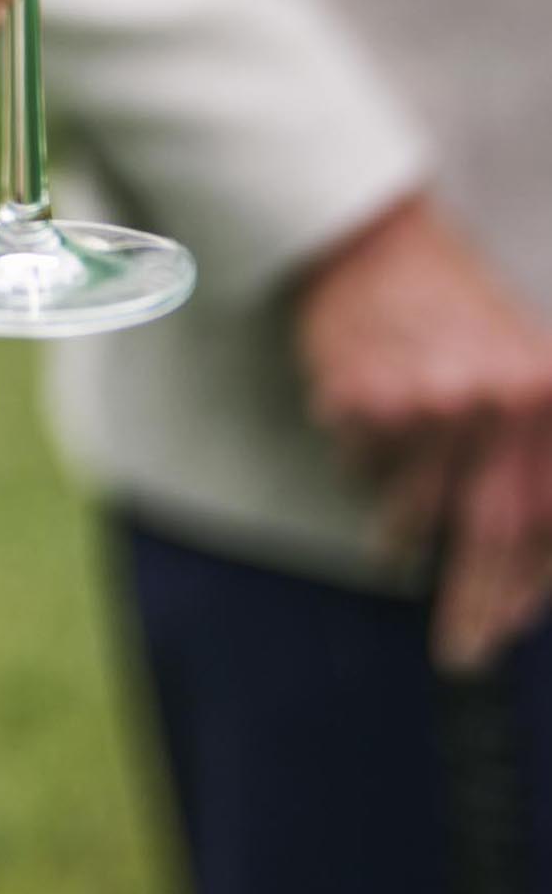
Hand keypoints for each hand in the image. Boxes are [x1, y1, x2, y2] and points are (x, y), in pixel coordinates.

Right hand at [295, 190, 551, 671]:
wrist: (371, 240)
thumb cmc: (453, 310)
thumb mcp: (520, 372)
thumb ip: (533, 463)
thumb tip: (526, 570)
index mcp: (550, 393)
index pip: (548, 522)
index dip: (528, 589)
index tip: (503, 627)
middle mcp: (501, 399)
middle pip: (492, 535)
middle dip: (474, 607)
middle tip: (461, 653)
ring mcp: (430, 400)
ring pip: (415, 516)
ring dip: (403, 539)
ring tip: (395, 539)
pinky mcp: (365, 400)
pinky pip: (361, 476)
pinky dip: (363, 474)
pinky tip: (365, 432)